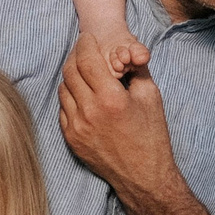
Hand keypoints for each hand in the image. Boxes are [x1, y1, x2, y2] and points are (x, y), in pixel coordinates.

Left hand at [57, 44, 178, 196]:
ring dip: (72, 76)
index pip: (87, 59)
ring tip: (84, 72)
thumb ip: (137, 70)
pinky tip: (83, 95)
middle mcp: (89, 112)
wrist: (143, 177)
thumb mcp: (151, 97)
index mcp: (111, 99)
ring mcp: (76, 127)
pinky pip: (63, 109)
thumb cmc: (151, 136)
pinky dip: (70, 97)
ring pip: (63, 89)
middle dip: (75, 55)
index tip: (88, 37)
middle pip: (70, 71)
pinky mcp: (71, 139)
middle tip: (83, 50)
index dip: (85, 43)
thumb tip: (126, 52)